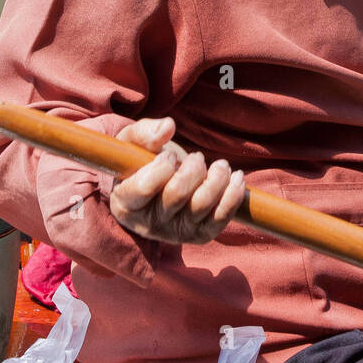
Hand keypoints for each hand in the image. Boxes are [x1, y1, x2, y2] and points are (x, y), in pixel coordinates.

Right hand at [109, 117, 245, 243]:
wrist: (155, 191)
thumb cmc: (139, 164)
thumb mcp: (131, 144)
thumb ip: (144, 133)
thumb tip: (168, 127)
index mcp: (126, 204)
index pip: (145, 187)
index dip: (162, 165)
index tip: (169, 155)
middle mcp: (149, 224)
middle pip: (177, 194)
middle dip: (193, 168)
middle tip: (196, 157)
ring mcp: (175, 233)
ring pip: (202, 205)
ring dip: (217, 178)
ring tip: (220, 165)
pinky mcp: (199, 236)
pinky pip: (220, 219)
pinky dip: (233, 195)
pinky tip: (236, 177)